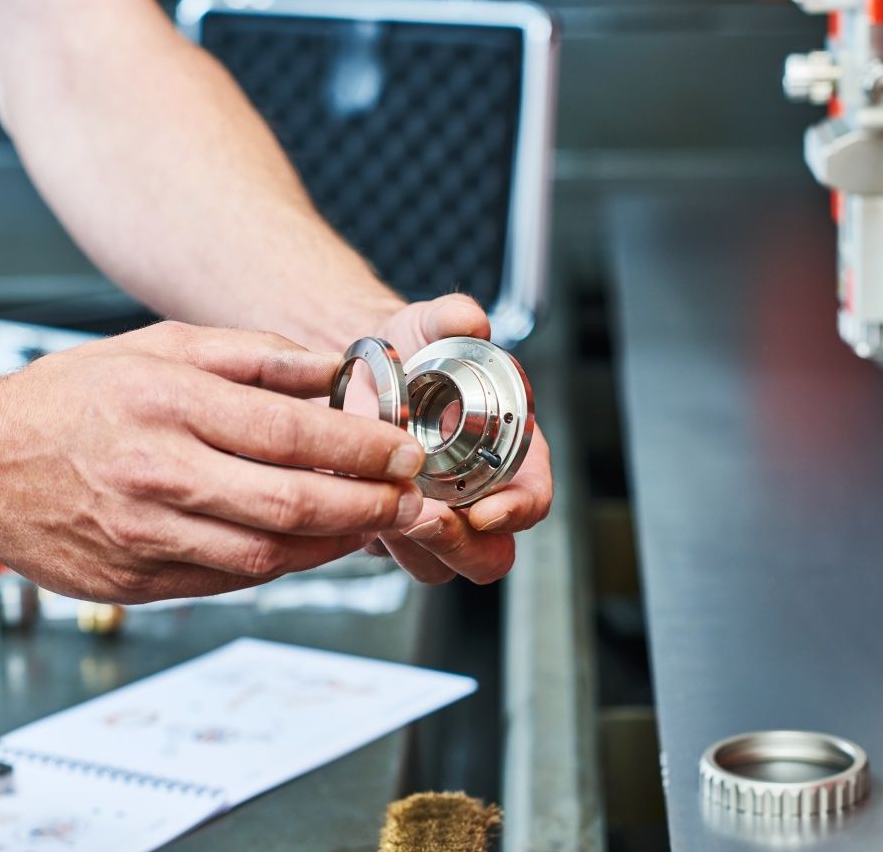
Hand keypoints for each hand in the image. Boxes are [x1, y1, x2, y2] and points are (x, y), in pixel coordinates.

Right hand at [0, 322, 425, 602]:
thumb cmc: (70, 399)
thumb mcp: (159, 347)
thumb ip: (252, 357)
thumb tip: (332, 368)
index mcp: (168, 406)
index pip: (290, 434)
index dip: (362, 449)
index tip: (405, 451)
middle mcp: (158, 475)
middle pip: (291, 504)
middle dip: (369, 506)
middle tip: (412, 498)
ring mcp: (147, 537)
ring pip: (268, 554)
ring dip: (337, 544)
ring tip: (375, 523)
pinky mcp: (139, 581)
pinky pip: (231, 581)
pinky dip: (283, 565)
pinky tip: (313, 544)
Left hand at [362, 294, 553, 584]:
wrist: (362, 368)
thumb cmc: (411, 353)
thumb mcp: (430, 324)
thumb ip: (453, 318)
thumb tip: (468, 319)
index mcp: (511, 455)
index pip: (533, 499)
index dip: (518, 511)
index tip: (487, 510)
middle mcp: (478, 497)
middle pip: (489, 554)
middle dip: (458, 544)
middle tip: (425, 518)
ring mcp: (435, 520)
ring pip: (435, 565)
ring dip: (411, 546)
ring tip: (381, 507)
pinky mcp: (390, 529)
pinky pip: (388, 556)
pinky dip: (369, 536)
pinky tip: (349, 503)